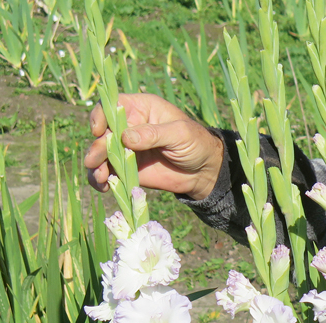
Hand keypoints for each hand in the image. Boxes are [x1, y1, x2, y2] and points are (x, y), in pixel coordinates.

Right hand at [84, 93, 223, 200]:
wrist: (203, 171)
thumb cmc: (195, 143)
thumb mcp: (180, 134)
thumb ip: (154, 134)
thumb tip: (126, 137)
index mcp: (141, 108)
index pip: (113, 105)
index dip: (102, 115)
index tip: (99, 131)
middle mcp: (128, 126)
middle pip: (103, 132)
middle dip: (98, 147)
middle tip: (95, 161)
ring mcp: (125, 148)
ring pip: (101, 154)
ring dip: (95, 165)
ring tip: (100, 178)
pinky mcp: (126, 168)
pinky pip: (108, 172)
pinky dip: (101, 180)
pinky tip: (103, 187)